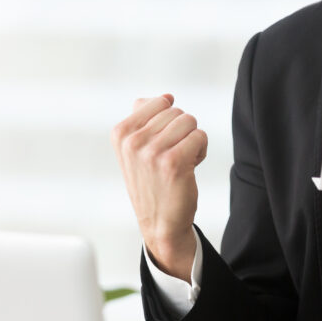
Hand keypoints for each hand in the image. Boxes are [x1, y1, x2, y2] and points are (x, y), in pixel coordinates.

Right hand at [111, 94, 207, 278]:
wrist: (160, 223)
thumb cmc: (152, 183)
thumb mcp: (135, 150)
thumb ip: (143, 119)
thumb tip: (164, 97)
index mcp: (121, 133)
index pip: (160, 102)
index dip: (168, 121)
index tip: (161, 143)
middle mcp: (133, 141)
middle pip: (177, 111)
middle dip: (182, 132)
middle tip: (172, 156)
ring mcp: (152, 152)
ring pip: (190, 122)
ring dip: (192, 141)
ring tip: (181, 161)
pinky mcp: (173, 163)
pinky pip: (200, 136)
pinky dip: (200, 150)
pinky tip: (190, 167)